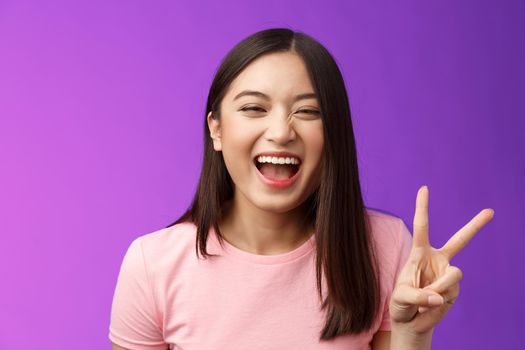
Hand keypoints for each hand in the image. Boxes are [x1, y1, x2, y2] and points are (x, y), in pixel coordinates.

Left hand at [389, 185, 494, 334]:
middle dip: (476, 225)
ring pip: (453, 276)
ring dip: (438, 289)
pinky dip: (438, 304)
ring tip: (424, 301)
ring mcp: (448, 274)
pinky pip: (451, 294)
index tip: (424, 188)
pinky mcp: (454, 290)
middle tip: (491, 211)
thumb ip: (418, 297)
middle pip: (460, 240)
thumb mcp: (401, 298)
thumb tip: (439, 297)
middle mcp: (437, 259)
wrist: (409, 321)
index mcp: (420, 253)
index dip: (422, 207)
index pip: (422, 227)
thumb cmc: (400, 303)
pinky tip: (429, 309)